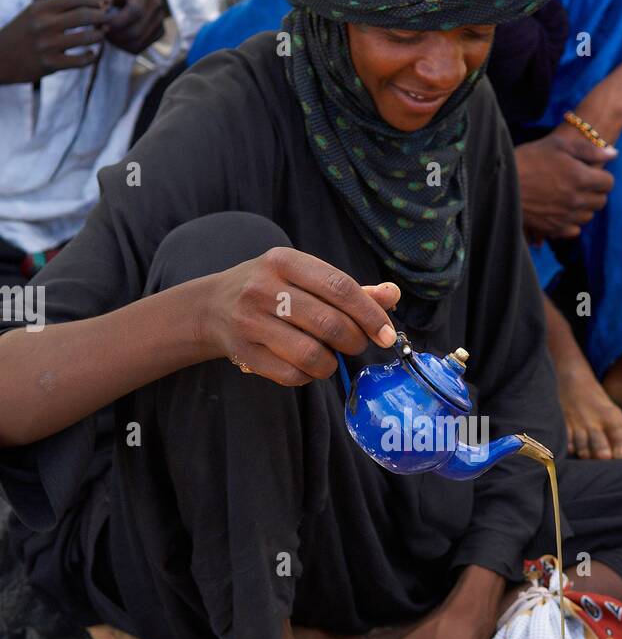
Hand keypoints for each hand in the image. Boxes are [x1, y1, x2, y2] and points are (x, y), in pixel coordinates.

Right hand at [0, 0, 108, 83]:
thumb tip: (86, 2)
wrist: (0, 58)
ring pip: (85, 38)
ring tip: (101, 35)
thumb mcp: (34, 13)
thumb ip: (56, 8)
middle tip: (108, 20)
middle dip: (101, 17)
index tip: (102, 5)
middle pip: (84, 16)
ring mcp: (48, 44)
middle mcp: (44, 24)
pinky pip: (80, 61)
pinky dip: (90, 57)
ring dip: (98, 36)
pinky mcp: (50, 64)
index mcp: (41, 8)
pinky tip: (91, 55)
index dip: (93, 1)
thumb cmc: (22, 34)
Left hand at [95, 0, 167, 52]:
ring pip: (138, 43)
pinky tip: (116, 38)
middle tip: (102, 32)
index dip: (117, 22)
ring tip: (107, 35)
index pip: (134, 12)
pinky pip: (140, 47)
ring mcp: (160, 22)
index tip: (102, 24)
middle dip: (116, 35)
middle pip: (137, 31)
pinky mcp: (159, 33)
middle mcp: (156, 7)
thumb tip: (103, 8)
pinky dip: (125, 47)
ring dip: (119, 43)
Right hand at [198, 244, 400, 384]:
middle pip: (329, 323)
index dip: (370, 314)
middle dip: (354, 341)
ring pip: (311, 354)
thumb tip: (392, 295)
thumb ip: (349, 289)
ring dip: (332, 363)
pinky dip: (309, 376)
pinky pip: (291, 375)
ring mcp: (250, 322)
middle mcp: (263, 288)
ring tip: (330, 357)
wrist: (212, 307)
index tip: (386, 333)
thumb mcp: (304, 276)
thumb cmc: (271, 289)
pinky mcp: (244, 353)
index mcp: (284, 261)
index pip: (339, 287)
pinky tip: (308, 366)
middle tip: (355, 344)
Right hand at [515, 130, 616, 242]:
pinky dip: (571, 222)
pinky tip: (561, 211)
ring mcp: (565, 216)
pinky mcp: (552, 228)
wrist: (500, 181)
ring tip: (568, 196)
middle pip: (601, 201)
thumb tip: (614, 154)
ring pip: (588, 216)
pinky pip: (573, 231)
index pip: (608, 182)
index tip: (590, 172)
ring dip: (583, 207)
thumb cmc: (529, 158)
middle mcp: (576, 199)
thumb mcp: (559, 144)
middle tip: (580, 183)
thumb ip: (589, 150)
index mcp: (580, 177)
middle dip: (595, 191)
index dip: (601, 176)